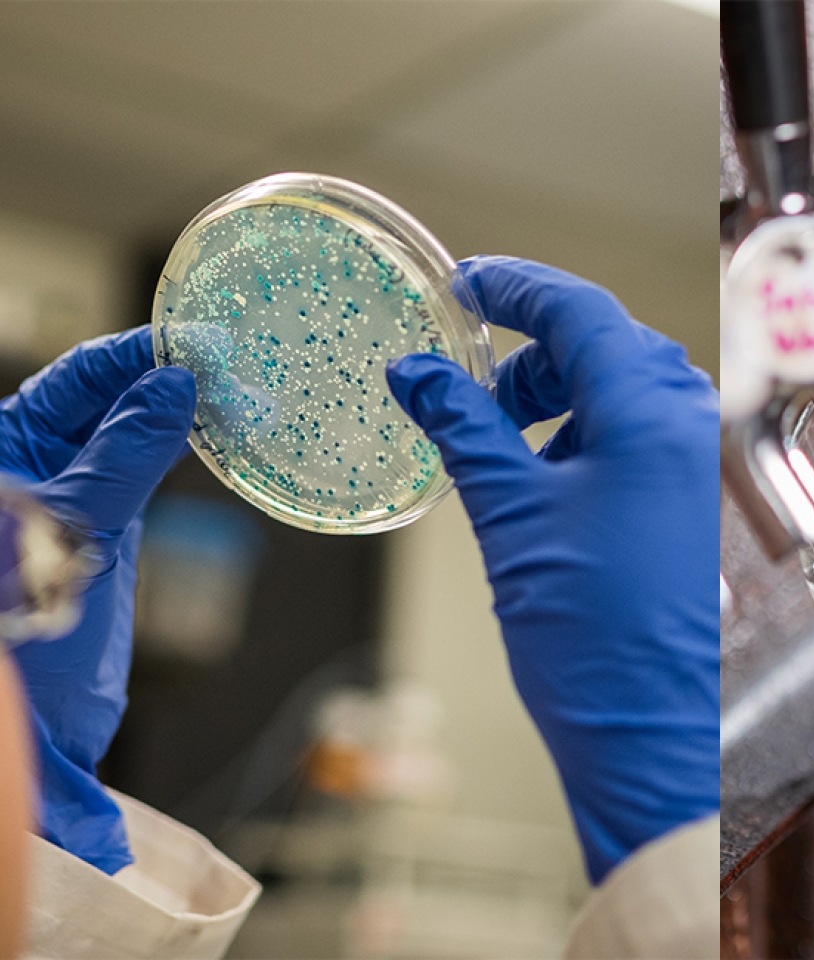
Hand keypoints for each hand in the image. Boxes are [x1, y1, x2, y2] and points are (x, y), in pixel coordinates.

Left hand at [3, 327, 195, 874]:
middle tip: (240, 366)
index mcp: (4, 446)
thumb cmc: (24, 629)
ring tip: (243, 396)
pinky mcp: (102, 532)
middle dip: (170, 378)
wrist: (32, 729)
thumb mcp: (74, 526)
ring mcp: (69, 496)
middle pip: (107, 398)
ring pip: (131, 434)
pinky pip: (143, 476)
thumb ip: (127, 452)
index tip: (203, 341)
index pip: (79, 376)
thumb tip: (175, 385)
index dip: (140, 353)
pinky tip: (223, 439)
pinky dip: (182, 455)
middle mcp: (32, 462)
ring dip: (184, 414)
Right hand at [386, 257, 717, 884]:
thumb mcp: (509, 516)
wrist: (647, 735)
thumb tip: (417, 372)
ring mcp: (703, 464)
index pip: (579, 309)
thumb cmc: (590, 639)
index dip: (513, 287)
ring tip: (500, 435)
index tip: (463, 286)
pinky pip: (644, 436)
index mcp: (652, 412)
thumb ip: (463, 427)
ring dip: (561, 397)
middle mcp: (693, 425)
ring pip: (627, 390)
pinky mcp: (698, 502)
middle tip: (470, 378)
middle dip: (534, 353)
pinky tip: (545, 474)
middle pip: (607, 344)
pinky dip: (590, 436)